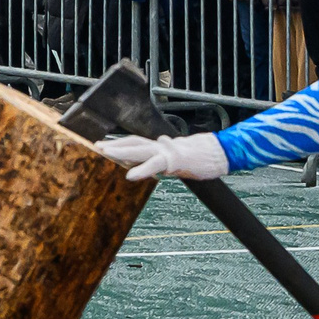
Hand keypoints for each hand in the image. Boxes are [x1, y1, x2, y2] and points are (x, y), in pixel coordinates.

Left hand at [93, 131, 228, 181]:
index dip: (121, 144)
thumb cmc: (203, 156)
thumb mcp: (181, 157)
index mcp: (162, 147)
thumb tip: (161, 145)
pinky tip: (130, 176)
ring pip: (140, 149)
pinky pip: (155, 164)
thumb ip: (168, 155)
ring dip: (121, 151)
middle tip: (96, 146)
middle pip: (134, 143)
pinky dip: (141, 170)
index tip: (105, 146)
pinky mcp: (176, 160)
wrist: (221, 152)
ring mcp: (168, 152)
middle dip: (115, 145)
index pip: (137, 142)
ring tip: (105, 152)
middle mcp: (162, 146)